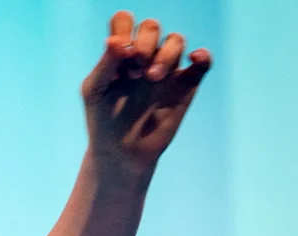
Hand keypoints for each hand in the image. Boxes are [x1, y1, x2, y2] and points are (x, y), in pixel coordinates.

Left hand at [81, 10, 211, 175]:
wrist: (122, 152)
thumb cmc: (102, 120)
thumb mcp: (95, 91)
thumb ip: (106, 63)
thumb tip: (118, 40)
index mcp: (119, 53)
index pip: (124, 21)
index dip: (124, 28)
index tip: (120, 53)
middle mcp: (144, 55)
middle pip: (152, 26)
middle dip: (145, 43)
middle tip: (135, 71)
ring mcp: (166, 68)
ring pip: (176, 40)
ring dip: (166, 54)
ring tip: (152, 78)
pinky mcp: (186, 84)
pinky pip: (202, 61)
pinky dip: (202, 56)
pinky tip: (194, 60)